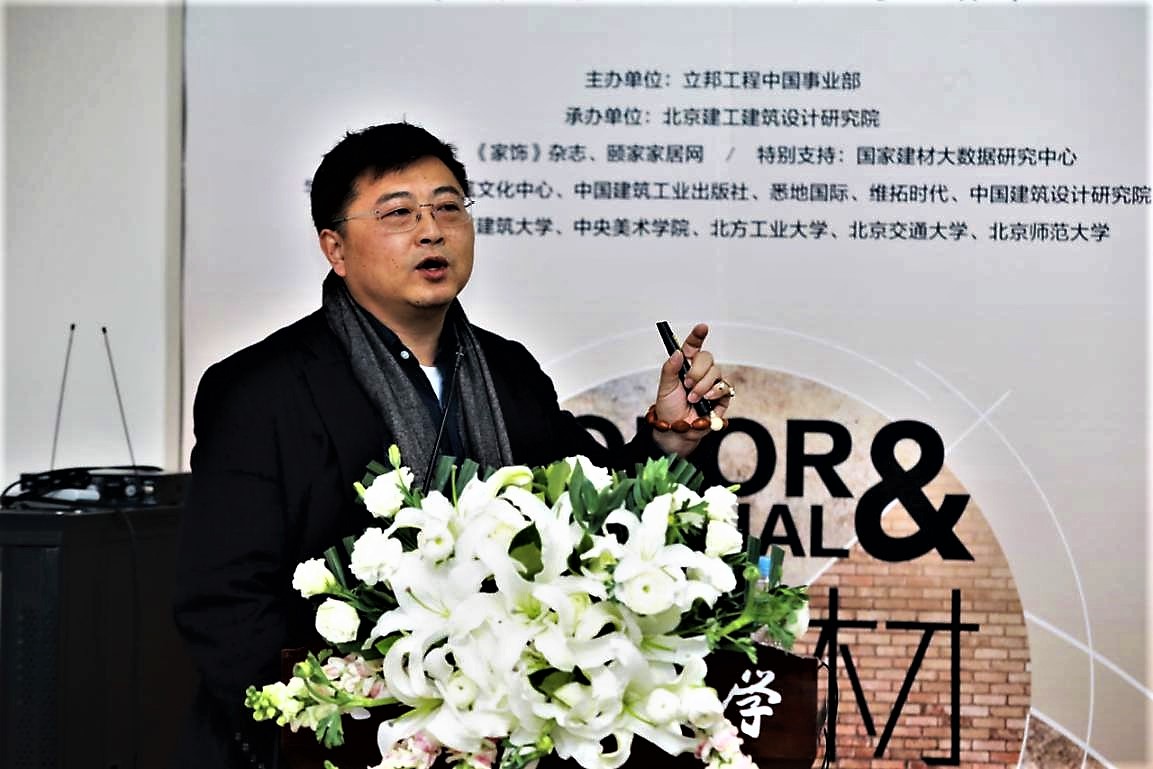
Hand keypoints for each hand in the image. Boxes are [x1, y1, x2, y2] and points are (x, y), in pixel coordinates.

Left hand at [650, 323, 732, 456]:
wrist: (677, 431)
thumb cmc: (669, 408)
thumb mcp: (664, 388)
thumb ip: (670, 369)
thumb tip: (678, 352)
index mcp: (686, 365)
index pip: (693, 346)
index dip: (698, 335)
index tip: (702, 327)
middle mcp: (700, 372)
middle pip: (708, 358)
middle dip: (697, 371)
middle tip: (687, 384)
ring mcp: (712, 383)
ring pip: (716, 373)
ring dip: (703, 386)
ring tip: (692, 398)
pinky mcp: (721, 397)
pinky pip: (725, 388)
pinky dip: (715, 393)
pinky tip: (706, 400)